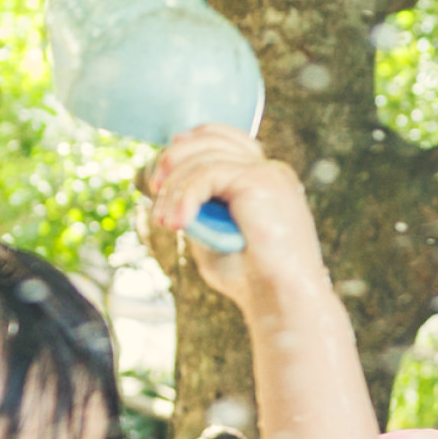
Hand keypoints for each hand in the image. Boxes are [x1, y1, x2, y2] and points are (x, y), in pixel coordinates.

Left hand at [138, 127, 322, 310]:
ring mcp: (269, 173)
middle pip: (212, 139)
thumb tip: (169, 192)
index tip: (165, 166)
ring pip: (204, 157)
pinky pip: (207, 174)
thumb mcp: (214, 238)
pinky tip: (176, 223)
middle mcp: (271, 171)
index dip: (193, 140)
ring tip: (165, 221)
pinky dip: (185, 196)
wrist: (282, 300)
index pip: (228, 138)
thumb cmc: (252, 279)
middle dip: (175, 159)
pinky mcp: (261, 181)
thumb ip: (199, 211)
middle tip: (155, 190)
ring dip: (175, 187)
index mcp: (268, 181)